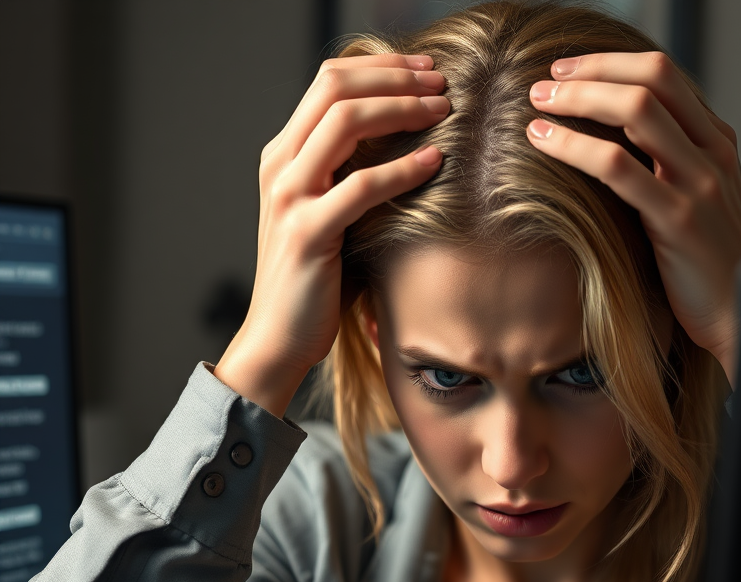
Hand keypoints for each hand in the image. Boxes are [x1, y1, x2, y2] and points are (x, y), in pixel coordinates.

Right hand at [215, 54, 449, 416]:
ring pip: (345, 123)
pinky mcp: (308, 232)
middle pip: (335, 87)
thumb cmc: (314, 280)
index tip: (425, 70)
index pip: (329, 81)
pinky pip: (360, 186)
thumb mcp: (329, 214)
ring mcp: (289, 197)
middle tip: (441, 81)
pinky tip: (435, 162)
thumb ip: (349, 177)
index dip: (380, 67)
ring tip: (443, 111)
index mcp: (284, 154)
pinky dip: (402, 169)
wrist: (279, 336)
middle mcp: (280, 166)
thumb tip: (406, 145)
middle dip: (395, 77)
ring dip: (401, 109)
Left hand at [526, 52, 740, 387]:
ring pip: (636, 111)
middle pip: (651, 77)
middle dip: (591, 70)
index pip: (664, 74)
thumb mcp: (695, 203)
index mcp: (717, 141)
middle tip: (545, 80)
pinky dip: (574, 146)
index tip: (568, 69)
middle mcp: (713, 152)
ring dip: (578, 99)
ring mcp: (699, 183)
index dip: (611, 62)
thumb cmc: (706, 265)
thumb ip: (668, 167)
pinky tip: (543, 142)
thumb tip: (612, 143)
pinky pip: (618, 168)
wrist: (739, 314)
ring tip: (536, 104)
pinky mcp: (678, 220)